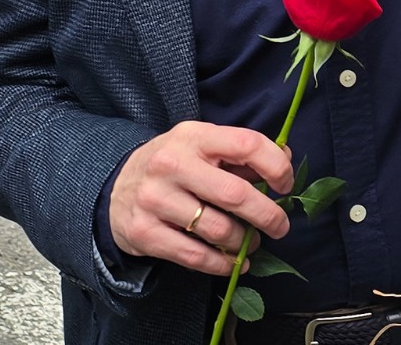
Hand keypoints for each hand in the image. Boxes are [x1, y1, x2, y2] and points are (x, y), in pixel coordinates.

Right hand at [109, 121, 293, 275]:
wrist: (115, 188)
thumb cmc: (173, 165)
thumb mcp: (202, 147)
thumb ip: (241, 154)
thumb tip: (285, 158)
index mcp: (194, 136)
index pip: (246, 144)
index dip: (276, 166)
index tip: (285, 185)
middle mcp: (172, 164)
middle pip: (235, 194)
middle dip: (267, 215)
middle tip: (280, 226)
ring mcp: (155, 199)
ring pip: (217, 229)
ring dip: (243, 241)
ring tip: (250, 242)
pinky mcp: (144, 232)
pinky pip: (194, 256)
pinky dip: (221, 264)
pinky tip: (233, 262)